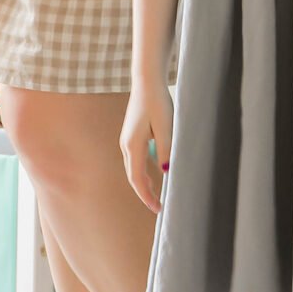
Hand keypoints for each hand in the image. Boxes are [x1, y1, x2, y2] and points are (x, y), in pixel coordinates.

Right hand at [120, 84, 172, 213]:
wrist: (147, 82)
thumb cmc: (157, 102)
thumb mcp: (166, 127)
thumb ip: (165, 150)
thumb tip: (166, 172)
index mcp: (133, 145)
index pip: (137, 179)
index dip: (147, 197)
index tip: (158, 209)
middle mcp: (126, 145)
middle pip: (133, 177)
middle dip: (145, 193)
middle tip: (159, 207)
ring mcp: (126, 140)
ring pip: (133, 169)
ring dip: (144, 183)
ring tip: (157, 195)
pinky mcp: (131, 135)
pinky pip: (135, 159)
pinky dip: (143, 171)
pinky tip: (154, 173)